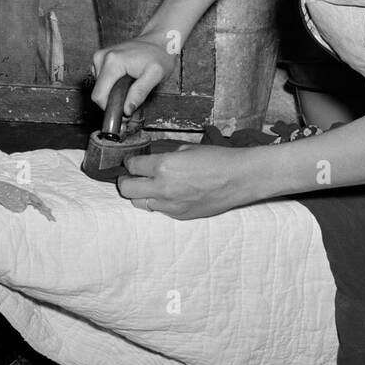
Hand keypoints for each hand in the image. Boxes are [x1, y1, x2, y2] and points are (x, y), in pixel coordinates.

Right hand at [91, 36, 174, 117]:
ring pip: (99, 88)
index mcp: (112, 61)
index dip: (110, 109)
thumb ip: (140, 92)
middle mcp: (102, 57)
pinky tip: (124, 80)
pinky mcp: (101, 59)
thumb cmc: (159, 55)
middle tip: (130, 102)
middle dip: (112, 102)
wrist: (158, 40)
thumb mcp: (156, 75)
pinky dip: (111, 85)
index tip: (124, 113)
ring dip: (112, 93)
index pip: (99, 96)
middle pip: (98, 93)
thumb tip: (127, 110)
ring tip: (130, 87)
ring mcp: (100, 57)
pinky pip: (101, 81)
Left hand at [117, 144, 259, 220]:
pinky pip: (159, 210)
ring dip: (139, 193)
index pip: (133, 166)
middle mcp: (163, 188)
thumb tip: (154, 160)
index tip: (132, 161)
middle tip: (129, 175)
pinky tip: (166, 193)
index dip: (130, 162)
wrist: (239, 179)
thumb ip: (166, 156)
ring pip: (140, 203)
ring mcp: (171, 205)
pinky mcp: (180, 216)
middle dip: (125, 180)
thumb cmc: (218, 160)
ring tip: (147, 185)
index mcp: (164, 166)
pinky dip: (157, 202)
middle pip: (127, 188)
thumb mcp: (187, 149)